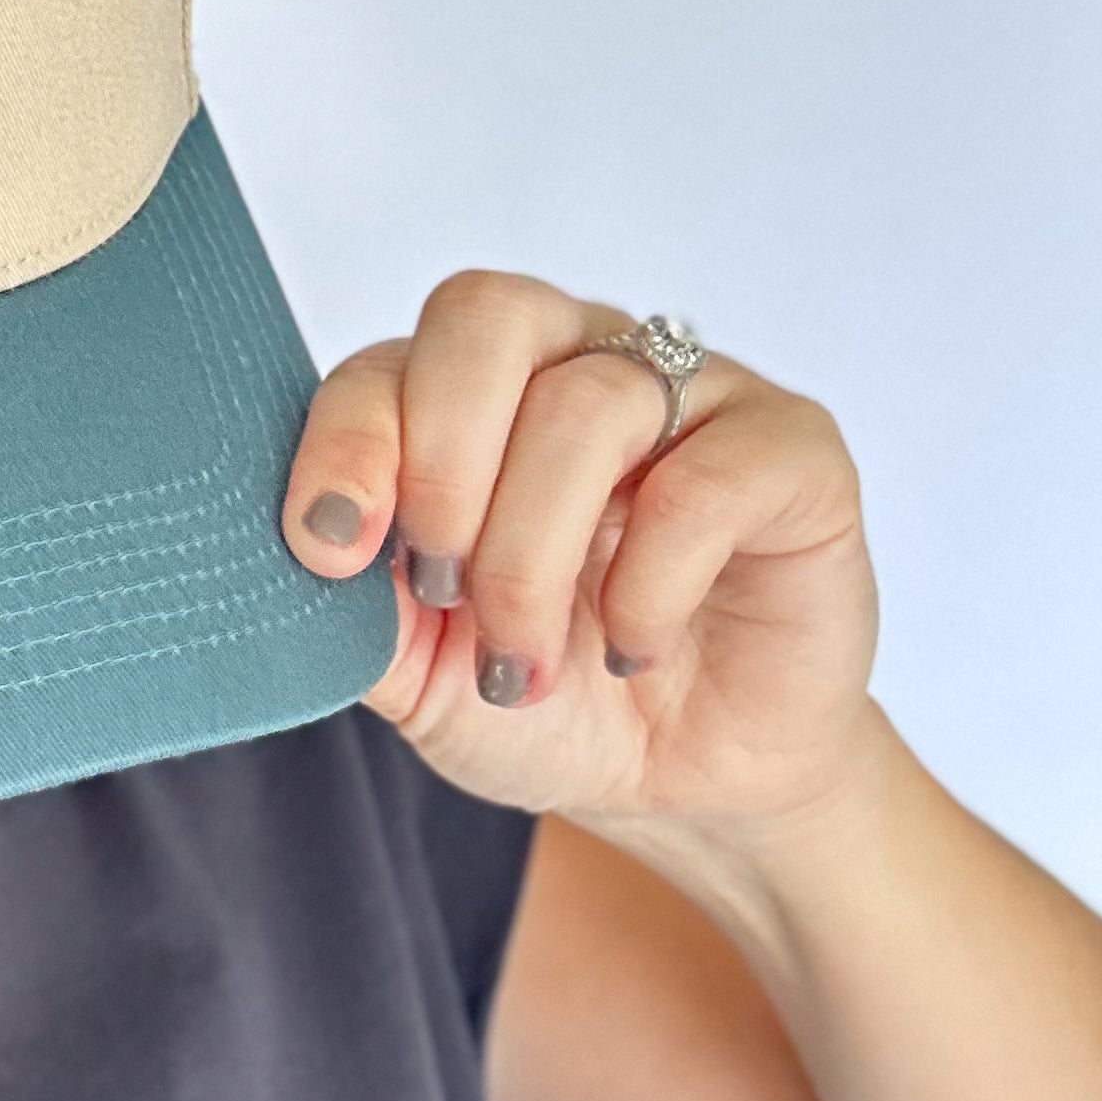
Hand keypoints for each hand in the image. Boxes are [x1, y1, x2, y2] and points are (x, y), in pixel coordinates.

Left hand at [283, 272, 879, 830]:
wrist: (683, 785)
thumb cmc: (549, 704)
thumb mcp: (419, 675)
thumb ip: (354, 607)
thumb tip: (311, 544)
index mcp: (470, 398)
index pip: (389, 358)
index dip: (349, 444)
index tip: (329, 552)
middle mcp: (578, 362)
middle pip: (486, 315)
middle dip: (441, 464)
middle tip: (440, 587)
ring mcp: (691, 394)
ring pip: (587, 405)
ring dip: (532, 556)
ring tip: (526, 663)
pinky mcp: (791, 451)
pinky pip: (706, 477)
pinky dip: (649, 581)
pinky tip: (633, 648)